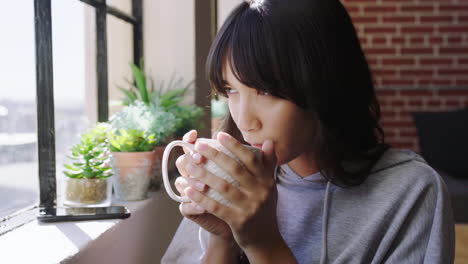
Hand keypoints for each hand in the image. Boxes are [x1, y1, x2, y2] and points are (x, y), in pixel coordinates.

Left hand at [184, 132, 279, 249]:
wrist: (265, 239)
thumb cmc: (262, 207)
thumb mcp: (269, 186)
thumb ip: (267, 165)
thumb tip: (269, 141)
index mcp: (267, 180)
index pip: (250, 158)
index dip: (234, 145)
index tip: (219, 135)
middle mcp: (261, 192)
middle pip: (235, 169)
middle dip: (215, 155)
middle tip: (198, 146)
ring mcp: (250, 207)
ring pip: (223, 186)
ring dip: (203, 174)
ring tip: (189, 166)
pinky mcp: (239, 221)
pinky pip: (216, 206)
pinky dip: (201, 197)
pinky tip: (188, 190)